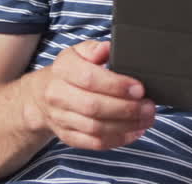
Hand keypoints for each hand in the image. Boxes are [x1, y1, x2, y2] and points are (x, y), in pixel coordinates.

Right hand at [23, 39, 154, 149]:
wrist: (42, 94)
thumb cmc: (70, 70)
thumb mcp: (79, 52)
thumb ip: (94, 48)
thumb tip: (106, 49)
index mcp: (63, 69)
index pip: (90, 78)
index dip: (117, 85)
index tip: (140, 89)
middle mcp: (57, 95)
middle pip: (93, 106)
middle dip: (126, 109)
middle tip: (149, 106)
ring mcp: (61, 118)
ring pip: (95, 128)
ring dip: (126, 126)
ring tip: (146, 119)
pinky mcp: (67, 136)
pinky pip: (93, 142)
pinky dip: (117, 140)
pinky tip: (135, 132)